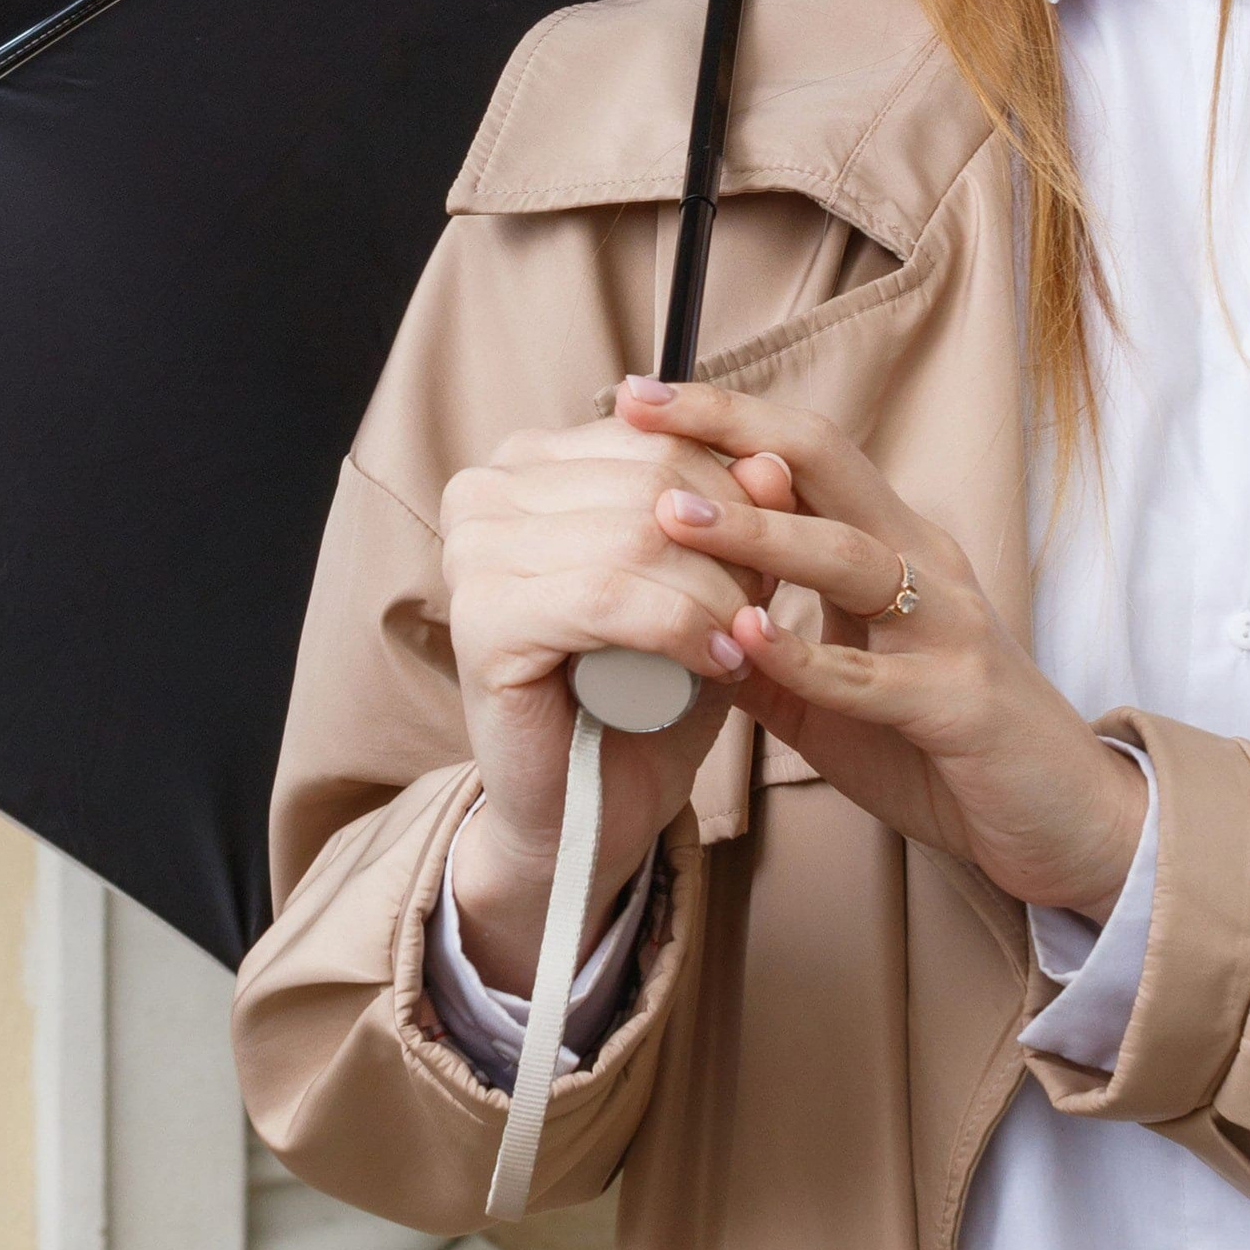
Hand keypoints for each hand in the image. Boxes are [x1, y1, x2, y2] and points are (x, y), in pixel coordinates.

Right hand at [439, 414, 795, 991]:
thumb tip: (773, 461)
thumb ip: (733, 519)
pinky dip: (681, 627)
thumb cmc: (644, 691)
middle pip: (651, 478)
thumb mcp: (704, 585)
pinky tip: (718, 662)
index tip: (777, 548)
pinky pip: (609, 596)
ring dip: (717, 592)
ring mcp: (473, 553)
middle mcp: (484, 492)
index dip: (736, 489)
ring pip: (638, 534)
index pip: (657, 437)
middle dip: (733, 541)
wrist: (587, 811)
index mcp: (526, 462)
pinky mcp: (482, 621)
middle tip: (764, 607)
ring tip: (745, 640)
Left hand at [625, 376, 1146, 921]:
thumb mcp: (836, 695)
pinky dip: (807, 655)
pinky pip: (874, 674)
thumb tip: (669, 628)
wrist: (1069, 826)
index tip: (637, 398)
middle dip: (731, 429)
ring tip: (670, 516)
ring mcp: (949, 629)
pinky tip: (744, 638)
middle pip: (827, 462)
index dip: (725, 418)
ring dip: (757, 532)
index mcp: (893, 546)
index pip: (804, 454)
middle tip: (642, 411)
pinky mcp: (961, 705)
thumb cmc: (946, 751)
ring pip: (849, 554)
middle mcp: (924, 563)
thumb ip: (764, 655)